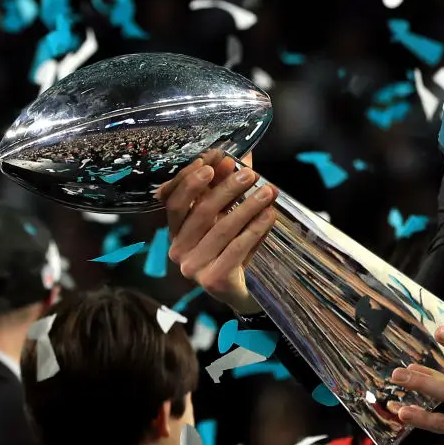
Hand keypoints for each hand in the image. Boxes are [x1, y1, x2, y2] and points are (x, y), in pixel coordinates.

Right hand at [156, 150, 277, 313]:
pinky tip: (269, 215)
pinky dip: (255, 228)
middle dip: (227, 189)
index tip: (212, 161)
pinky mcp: (213, 281)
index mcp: (176, 230)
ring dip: (247, 206)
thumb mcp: (229, 213)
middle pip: (201, 212)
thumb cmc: (234, 245)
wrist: (244, 290)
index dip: (190, 179)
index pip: (174, 201)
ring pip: (221, 229)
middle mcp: (178, 249)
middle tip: (251, 175)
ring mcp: (193, 268)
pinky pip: (237, 248)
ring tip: (269, 191)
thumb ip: (226, 186)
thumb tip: (233, 154)